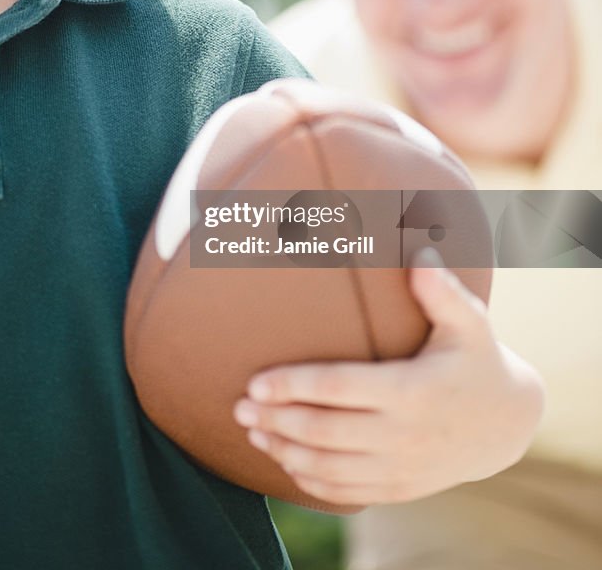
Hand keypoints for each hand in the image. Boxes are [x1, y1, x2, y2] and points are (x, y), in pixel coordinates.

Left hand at [233, 250, 544, 507]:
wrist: (505, 424)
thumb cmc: (475, 359)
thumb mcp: (469, 322)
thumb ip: (440, 290)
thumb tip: (420, 252)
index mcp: (414, 389)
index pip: (340, 388)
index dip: (294, 385)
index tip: (255, 381)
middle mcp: (405, 434)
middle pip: (325, 431)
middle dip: (277, 420)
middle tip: (238, 407)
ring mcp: (402, 467)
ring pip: (330, 466)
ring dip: (284, 450)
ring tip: (250, 431)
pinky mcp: (399, 488)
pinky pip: (346, 492)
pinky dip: (310, 479)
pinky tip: (283, 460)